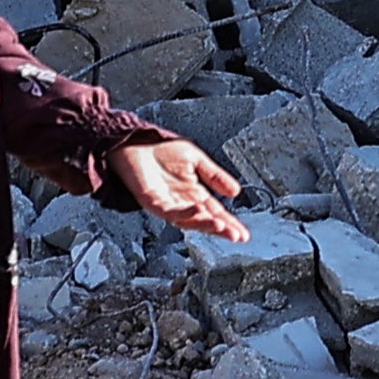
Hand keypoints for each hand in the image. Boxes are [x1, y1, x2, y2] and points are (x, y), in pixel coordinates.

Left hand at [112, 137, 248, 242]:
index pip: (215, 212)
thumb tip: (236, 192)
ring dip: (204, 223)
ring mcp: (166, 204)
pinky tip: (197, 209)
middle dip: (221, 229)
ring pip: (187, 220)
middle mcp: (181, 202)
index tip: (243, 234)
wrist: (135, 142)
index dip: (230, 223)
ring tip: (221, 226)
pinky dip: (184, 212)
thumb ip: (215, 176)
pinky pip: (169, 211)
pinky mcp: (151, 201)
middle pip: (204, 220)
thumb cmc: (160, 150)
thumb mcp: (197, 160)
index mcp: (193, 193)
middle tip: (236, 236)